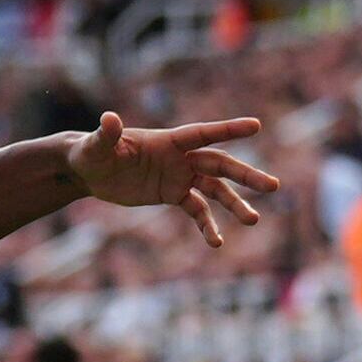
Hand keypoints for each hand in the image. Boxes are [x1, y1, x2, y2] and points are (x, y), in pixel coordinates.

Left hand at [68, 111, 276, 246]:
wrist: (88, 170)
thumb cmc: (91, 152)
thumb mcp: (96, 145)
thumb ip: (107, 134)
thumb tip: (109, 119)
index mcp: (167, 141)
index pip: (203, 133)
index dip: (228, 130)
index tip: (256, 126)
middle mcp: (180, 157)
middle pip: (220, 165)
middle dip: (246, 176)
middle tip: (273, 186)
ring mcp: (179, 176)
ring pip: (215, 190)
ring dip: (235, 204)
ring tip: (253, 220)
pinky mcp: (173, 194)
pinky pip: (197, 210)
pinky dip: (208, 225)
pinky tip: (216, 242)